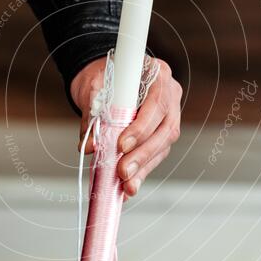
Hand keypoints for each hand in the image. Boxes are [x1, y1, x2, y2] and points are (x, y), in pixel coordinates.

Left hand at [70, 57, 181, 197]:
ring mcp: (169, 115)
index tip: (122, 145)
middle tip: (123, 172)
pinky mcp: (160, 133)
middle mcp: (169, 94)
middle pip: (165, 130)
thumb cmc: (101, 76)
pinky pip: (156, 154)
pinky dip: (141, 171)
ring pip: (163, 146)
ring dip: (143, 168)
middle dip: (143, 155)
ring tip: (126, 186)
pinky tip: (129, 186)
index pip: (157, 103)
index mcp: (157, 74)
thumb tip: (91, 146)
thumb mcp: (93, 86)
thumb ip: (92, 114)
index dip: (142, 127)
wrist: (102, 76)